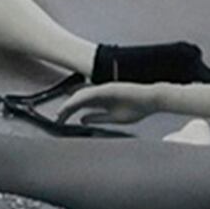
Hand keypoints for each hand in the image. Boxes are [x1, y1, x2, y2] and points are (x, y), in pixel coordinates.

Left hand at [36, 80, 166, 130]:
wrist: (152, 101)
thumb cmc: (137, 108)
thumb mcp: (113, 118)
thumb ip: (97, 118)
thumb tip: (81, 120)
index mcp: (102, 100)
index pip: (81, 105)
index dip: (69, 111)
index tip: (60, 121)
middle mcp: (101, 93)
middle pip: (78, 100)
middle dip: (66, 109)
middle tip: (57, 119)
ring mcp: (104, 89)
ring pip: (82, 96)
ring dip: (69, 105)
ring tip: (60, 114)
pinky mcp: (108, 88)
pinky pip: (90, 93)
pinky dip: (80, 99)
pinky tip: (72, 106)